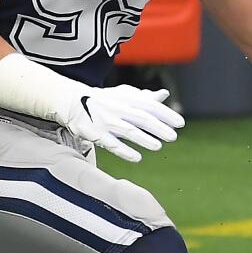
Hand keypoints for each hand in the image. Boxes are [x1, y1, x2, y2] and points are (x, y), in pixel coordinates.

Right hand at [60, 85, 183, 162]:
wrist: (71, 100)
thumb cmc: (104, 99)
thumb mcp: (123, 94)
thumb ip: (144, 97)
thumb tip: (164, 94)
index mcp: (127, 98)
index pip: (151, 106)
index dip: (166, 114)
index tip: (180, 123)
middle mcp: (118, 108)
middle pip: (142, 118)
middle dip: (159, 128)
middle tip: (173, 137)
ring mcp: (106, 120)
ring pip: (128, 130)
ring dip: (144, 139)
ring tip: (159, 146)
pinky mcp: (94, 133)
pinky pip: (111, 144)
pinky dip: (124, 151)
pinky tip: (137, 158)